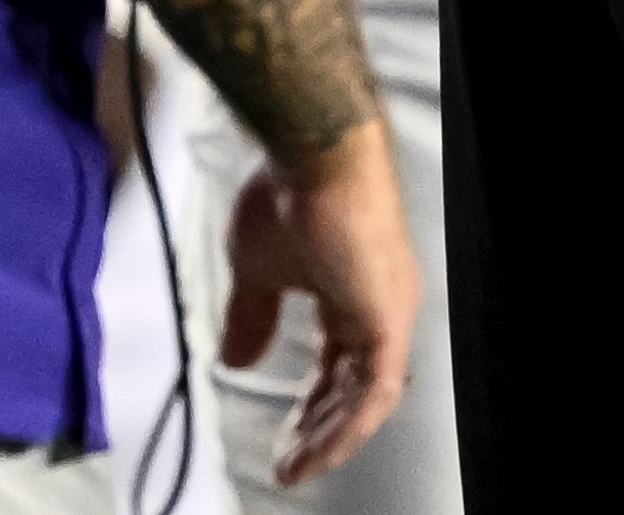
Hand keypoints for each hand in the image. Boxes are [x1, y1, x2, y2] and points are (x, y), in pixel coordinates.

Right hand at [219, 120, 416, 486]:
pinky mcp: (387, 316)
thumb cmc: (287, 196)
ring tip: (296, 466)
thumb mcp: (256, 271)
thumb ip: (253, 316)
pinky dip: (348, 425)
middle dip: (318, 430)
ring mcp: (388, 309)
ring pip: (369, 396)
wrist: (311, 156)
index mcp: (350, 293)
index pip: (338, 364)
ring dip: (331, 437)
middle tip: (287, 464)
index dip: (310, 405)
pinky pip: (377, 389)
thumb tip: (236, 359)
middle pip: (354, 386)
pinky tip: (319, 449)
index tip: (281, 437)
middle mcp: (378, 303)